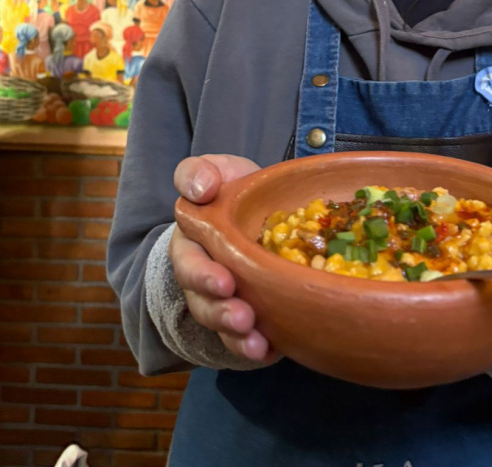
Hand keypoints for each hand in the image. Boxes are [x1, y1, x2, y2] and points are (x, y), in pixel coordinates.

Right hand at [169, 154, 276, 362]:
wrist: (261, 212)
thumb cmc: (234, 192)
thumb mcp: (217, 172)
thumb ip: (199, 173)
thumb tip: (199, 189)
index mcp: (192, 244)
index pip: (188, 262)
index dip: (202, 275)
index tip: (225, 281)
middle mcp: (202, 279)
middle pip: (203, 302)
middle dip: (221, 312)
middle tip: (243, 317)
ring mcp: (223, 302)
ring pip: (221, 328)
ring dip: (237, 338)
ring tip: (256, 343)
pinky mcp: (247, 319)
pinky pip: (245, 341)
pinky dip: (257, 350)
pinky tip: (272, 352)